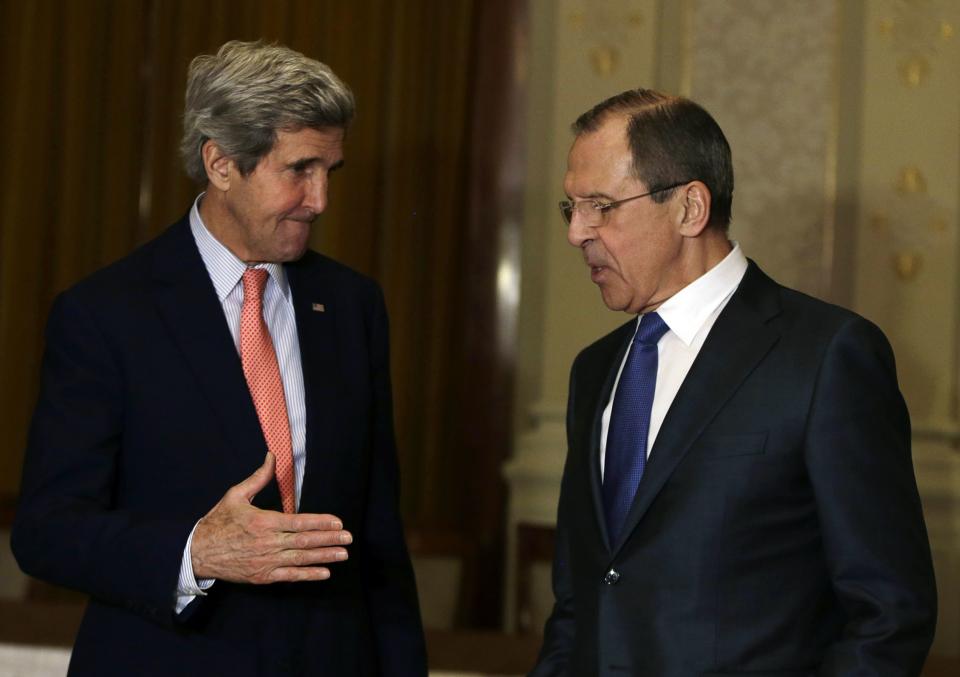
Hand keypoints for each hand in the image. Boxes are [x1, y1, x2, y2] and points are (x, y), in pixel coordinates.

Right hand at [191, 453, 350, 583]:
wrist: (197, 553)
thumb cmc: (218, 522)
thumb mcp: (236, 495)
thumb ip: (258, 477)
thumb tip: (272, 456)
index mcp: (263, 521)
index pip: (300, 521)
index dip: (321, 522)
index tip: (338, 522)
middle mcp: (267, 542)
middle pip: (305, 541)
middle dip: (330, 539)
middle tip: (349, 538)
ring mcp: (266, 561)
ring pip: (301, 559)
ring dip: (325, 557)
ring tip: (343, 554)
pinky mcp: (263, 576)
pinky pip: (290, 576)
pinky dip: (308, 575)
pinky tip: (324, 572)